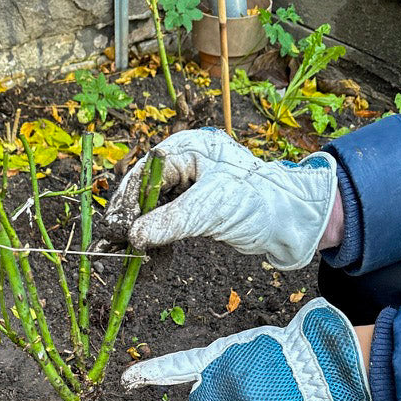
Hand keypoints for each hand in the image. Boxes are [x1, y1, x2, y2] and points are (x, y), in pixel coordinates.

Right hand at [105, 128, 337, 269]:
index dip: (126, 201)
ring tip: (121, 252)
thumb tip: (133, 236)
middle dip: (129, 217)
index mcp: (189, 147)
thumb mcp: (210, 210)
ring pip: (154, 206)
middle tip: (110, 244)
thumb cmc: (257, 202)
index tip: (113, 228)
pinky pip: (167, 219)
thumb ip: (170, 222)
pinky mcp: (196, 205)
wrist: (291, 220)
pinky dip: (156, 236)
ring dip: (140, 229)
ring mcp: (191, 183)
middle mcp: (186, 161)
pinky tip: (145, 253)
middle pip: (145, 189)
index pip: (145, 172)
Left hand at [121, 298, 370, 400]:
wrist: (317, 362)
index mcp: (218, 361)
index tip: (125, 379)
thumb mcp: (241, 347)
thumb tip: (204, 390)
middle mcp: (222, 387)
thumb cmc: (281, 349)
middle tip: (242, 387)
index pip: (177, 366)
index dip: (150, 372)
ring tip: (267, 389)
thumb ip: (217, 367)